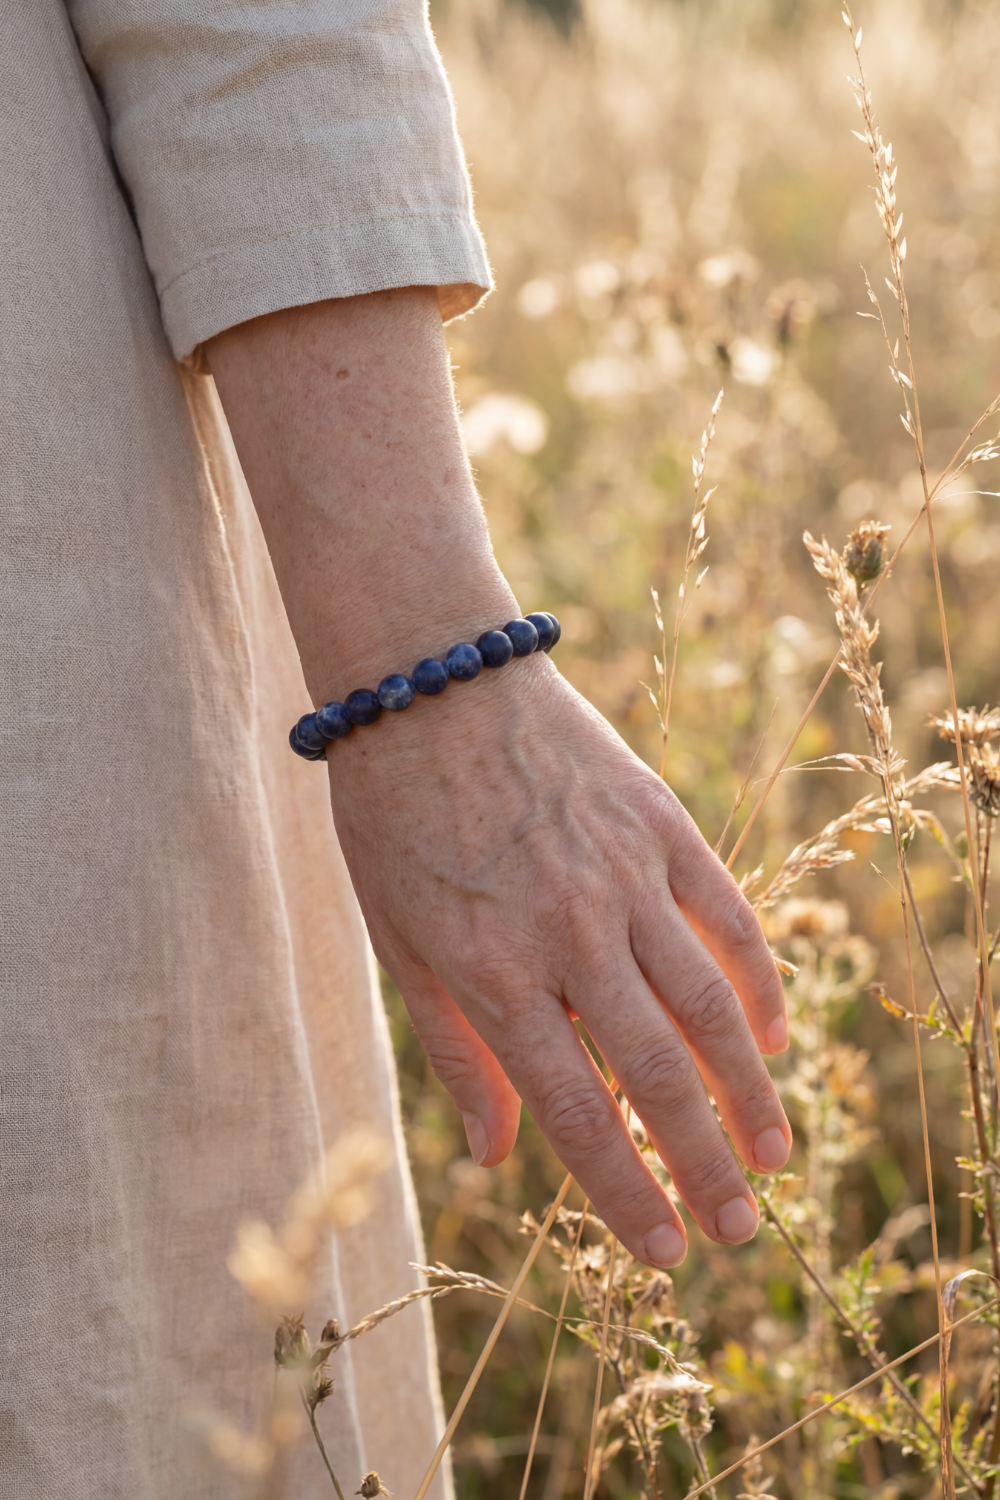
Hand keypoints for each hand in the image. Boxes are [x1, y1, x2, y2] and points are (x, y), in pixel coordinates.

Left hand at [327, 652, 790, 1267]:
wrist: (432, 682)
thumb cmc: (395, 816)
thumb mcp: (399, 935)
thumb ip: (455, 1046)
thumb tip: (498, 1155)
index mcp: (494, 968)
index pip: (575, 1107)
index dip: (625, 1189)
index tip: (664, 1250)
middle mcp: (569, 930)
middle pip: (655, 1070)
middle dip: (703, 1162)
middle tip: (738, 1228)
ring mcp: (623, 873)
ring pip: (707, 1001)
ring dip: (748, 1087)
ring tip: (775, 1153)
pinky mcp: (658, 823)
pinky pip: (725, 912)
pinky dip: (755, 978)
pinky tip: (771, 1034)